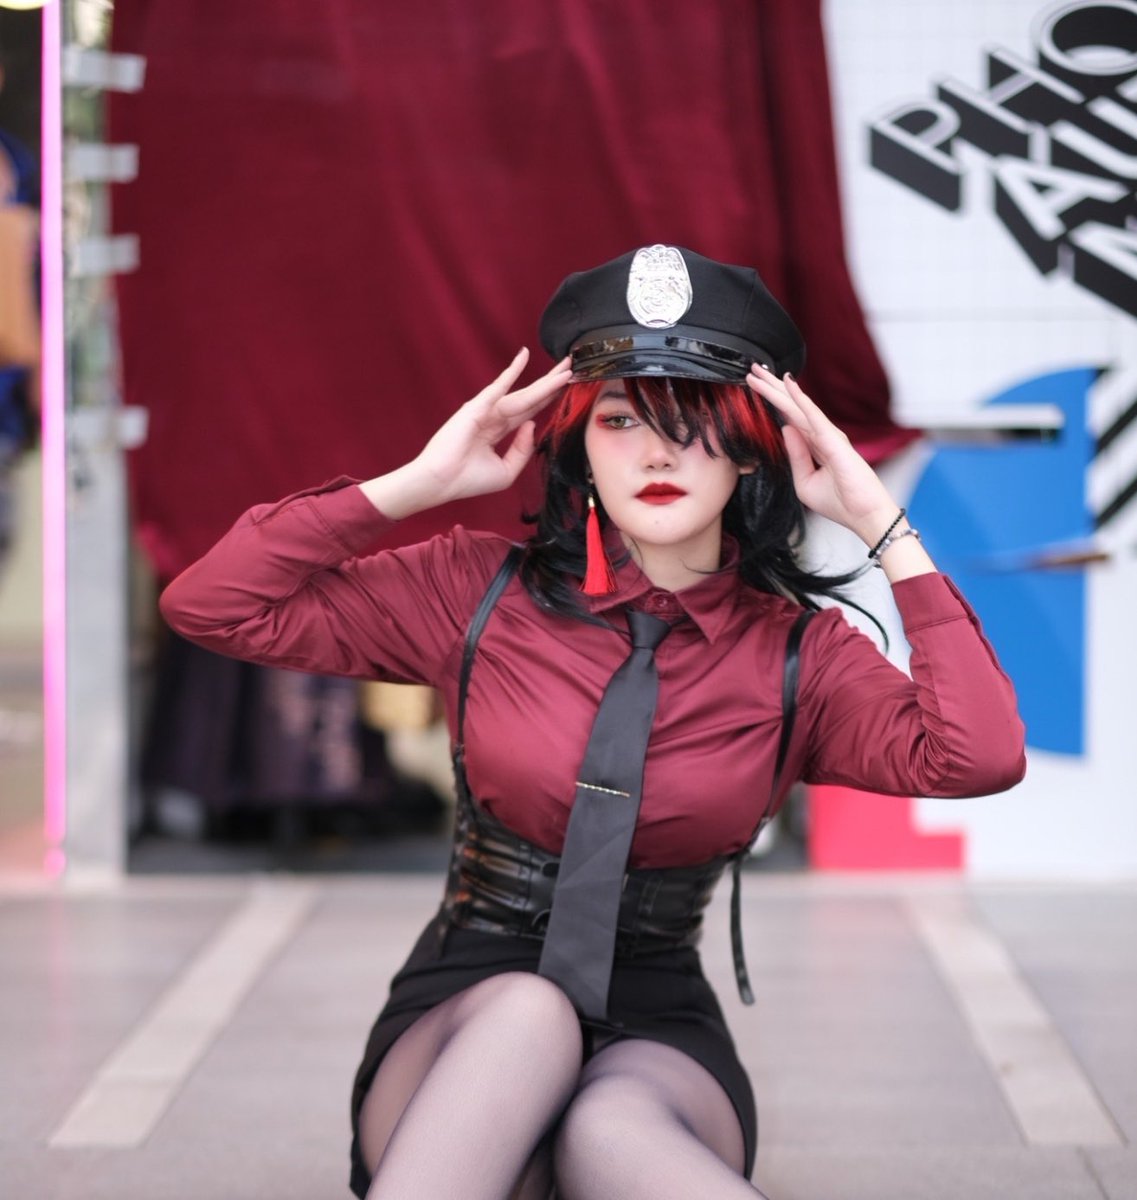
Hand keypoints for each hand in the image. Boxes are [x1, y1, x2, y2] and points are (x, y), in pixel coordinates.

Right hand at [415, 349, 572, 501]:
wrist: (442, 482)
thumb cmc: (468, 480)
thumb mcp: (507, 470)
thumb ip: (523, 449)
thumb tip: (533, 424)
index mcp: (498, 431)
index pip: (529, 411)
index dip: (548, 400)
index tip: (567, 388)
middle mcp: (494, 417)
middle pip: (530, 398)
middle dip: (552, 384)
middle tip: (572, 368)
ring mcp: (486, 409)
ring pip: (524, 394)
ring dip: (546, 381)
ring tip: (566, 367)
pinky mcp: (477, 406)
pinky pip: (499, 386)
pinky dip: (512, 371)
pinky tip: (525, 356)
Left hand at [746, 364, 898, 545]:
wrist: (866, 517)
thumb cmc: (841, 502)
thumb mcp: (805, 481)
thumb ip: (796, 455)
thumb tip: (785, 429)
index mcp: (815, 445)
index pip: (790, 418)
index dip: (773, 402)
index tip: (755, 387)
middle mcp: (822, 436)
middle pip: (791, 407)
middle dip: (771, 389)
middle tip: (752, 371)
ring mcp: (829, 436)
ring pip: (798, 407)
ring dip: (779, 390)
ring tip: (760, 374)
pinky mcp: (834, 442)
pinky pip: (813, 417)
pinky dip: (801, 400)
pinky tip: (788, 385)